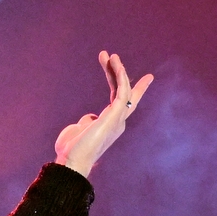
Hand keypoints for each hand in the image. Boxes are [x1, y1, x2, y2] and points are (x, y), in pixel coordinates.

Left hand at [54, 51, 154, 175]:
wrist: (72, 160)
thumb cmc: (72, 149)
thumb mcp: (79, 130)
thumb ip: (87, 121)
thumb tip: (90, 117)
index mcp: (109, 124)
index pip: (122, 101)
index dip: (127, 86)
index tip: (145, 77)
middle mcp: (117, 121)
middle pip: (125, 92)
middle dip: (120, 73)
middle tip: (113, 56)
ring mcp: (118, 119)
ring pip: (124, 89)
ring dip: (118, 70)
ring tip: (109, 55)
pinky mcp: (116, 116)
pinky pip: (123, 92)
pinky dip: (121, 76)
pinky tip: (115, 64)